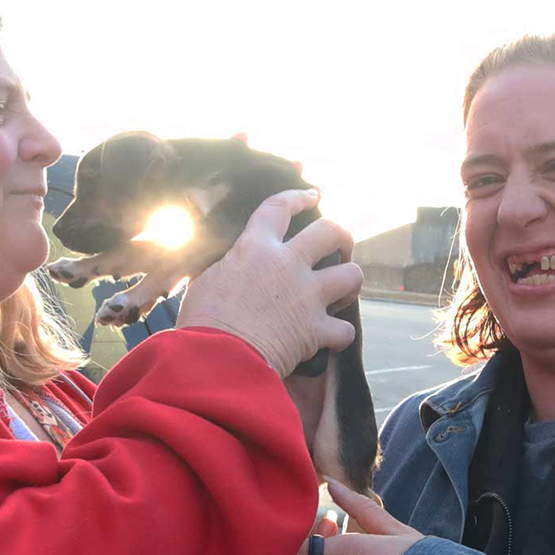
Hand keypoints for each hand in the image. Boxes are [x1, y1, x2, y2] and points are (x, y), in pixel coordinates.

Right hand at [178, 190, 361, 377]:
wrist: (216, 358)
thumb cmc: (201, 322)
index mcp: (256, 248)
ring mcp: (307, 296)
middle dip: (342, 236)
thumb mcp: (204, 281)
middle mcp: (288, 265)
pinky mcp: (316, 329)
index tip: (311, 195)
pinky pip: (344, 330)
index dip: (297, 197)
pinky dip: (340, 336)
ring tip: (343, 291)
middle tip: (340, 247)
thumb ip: (225, 268)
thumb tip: (227, 269)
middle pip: (330, 231)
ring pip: (352, 274)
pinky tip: (332, 339)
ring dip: (351, 282)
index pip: (278, 208)